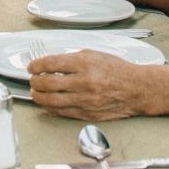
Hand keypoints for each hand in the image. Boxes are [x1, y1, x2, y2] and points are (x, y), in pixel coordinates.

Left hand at [28, 51, 151, 120]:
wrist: (136, 89)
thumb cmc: (118, 71)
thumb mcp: (94, 55)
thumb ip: (72, 59)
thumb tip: (50, 64)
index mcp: (84, 64)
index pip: (51, 64)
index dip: (37, 65)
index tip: (32, 67)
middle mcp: (83, 82)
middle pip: (47, 83)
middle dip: (35, 81)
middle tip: (33, 79)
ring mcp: (84, 100)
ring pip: (51, 100)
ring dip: (38, 96)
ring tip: (36, 92)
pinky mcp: (86, 113)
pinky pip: (61, 112)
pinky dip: (50, 107)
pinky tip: (47, 103)